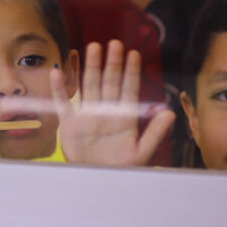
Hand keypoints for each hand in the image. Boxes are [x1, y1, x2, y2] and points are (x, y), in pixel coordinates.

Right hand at [56, 40, 174, 165]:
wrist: (97, 182)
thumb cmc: (121, 169)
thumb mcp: (142, 153)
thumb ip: (155, 133)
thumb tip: (169, 113)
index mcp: (124, 118)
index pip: (128, 90)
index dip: (131, 72)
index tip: (134, 54)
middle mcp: (106, 111)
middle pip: (109, 82)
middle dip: (112, 63)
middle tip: (115, 43)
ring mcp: (87, 115)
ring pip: (89, 85)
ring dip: (91, 67)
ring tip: (93, 47)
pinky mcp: (69, 124)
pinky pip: (63, 103)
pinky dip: (59, 88)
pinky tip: (57, 72)